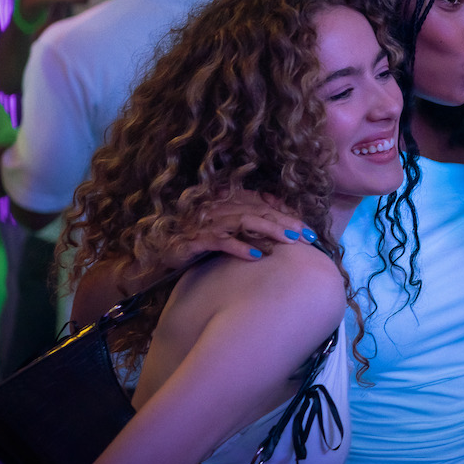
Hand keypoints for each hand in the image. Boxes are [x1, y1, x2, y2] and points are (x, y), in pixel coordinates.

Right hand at [135, 189, 317, 272]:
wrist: (153, 260)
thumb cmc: (193, 247)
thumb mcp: (225, 234)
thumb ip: (248, 225)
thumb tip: (280, 225)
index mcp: (225, 202)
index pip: (263, 205)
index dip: (288, 215)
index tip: (310, 229)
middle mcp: (216, 208)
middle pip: (258, 211)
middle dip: (285, 222)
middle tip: (309, 236)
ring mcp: (204, 222)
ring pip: (243, 221)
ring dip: (268, 230)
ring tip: (290, 241)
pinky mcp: (192, 240)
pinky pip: (218, 241)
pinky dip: (238, 247)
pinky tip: (256, 257)